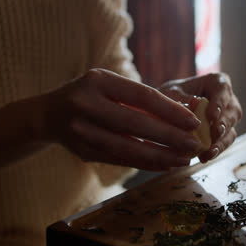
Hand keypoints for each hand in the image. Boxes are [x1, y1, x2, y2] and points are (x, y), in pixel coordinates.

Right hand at [39, 69, 201, 170]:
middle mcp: (87, 105)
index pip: (143, 96)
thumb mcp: (109, 85)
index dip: (171, 110)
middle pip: (137, 125)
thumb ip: (139, 98)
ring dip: (162, 156)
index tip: (193, 121)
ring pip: (130, 148)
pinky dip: (146, 164)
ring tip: (185, 159)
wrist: (50, 114)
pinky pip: (121, 160)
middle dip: (171, 137)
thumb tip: (182, 113)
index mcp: (98, 81)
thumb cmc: (90, 94)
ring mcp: (82, 131)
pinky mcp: (84, 152)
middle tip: (195, 144)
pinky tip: (165, 164)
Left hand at [158, 73, 241, 162]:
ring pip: (231, 129)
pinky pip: (224, 143)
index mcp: (215, 83)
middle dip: (224, 124)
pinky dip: (216, 150)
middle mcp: (226, 99)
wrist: (167, 111)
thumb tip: (191, 106)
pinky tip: (205, 157)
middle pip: (232, 111)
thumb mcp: (171, 94)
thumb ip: (180, 99)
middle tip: (215, 134)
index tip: (212, 115)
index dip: (220, 102)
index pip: (223, 89)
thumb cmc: (171, 96)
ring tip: (209, 152)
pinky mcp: (223, 134)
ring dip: (221, 142)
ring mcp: (227, 118)